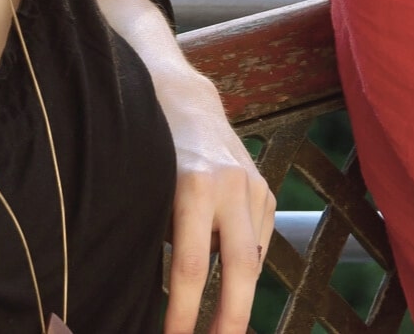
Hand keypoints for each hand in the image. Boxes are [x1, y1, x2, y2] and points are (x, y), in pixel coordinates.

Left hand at [160, 84, 277, 333]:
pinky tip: (231, 288)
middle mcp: (230, 187)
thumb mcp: (148, 190)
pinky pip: (256, 241)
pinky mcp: (265, 189)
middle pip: (238, 269)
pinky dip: (243, 267)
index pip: (192, 267)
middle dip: (229, 319)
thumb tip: (156, 293)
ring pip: (252, 258)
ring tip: (225, 330)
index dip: (184, 312)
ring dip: (239, 299)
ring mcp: (254, 187)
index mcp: (194, 187)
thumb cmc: (154, 151)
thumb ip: (160, 235)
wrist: (186, 102)